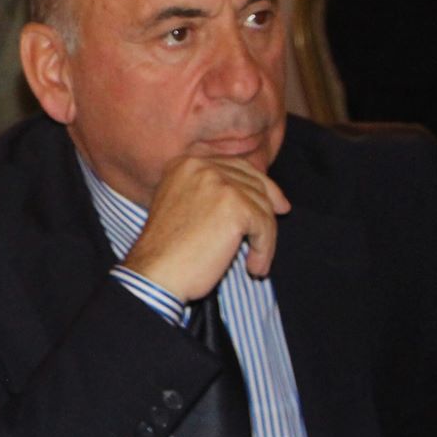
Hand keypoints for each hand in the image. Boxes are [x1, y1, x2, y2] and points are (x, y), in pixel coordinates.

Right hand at [120, 155, 291, 301]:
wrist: (156, 272)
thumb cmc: (167, 250)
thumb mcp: (181, 204)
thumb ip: (208, 191)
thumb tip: (251, 190)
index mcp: (186, 164)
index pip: (234, 166)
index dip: (258, 182)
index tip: (273, 199)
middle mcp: (203, 167)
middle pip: (253, 182)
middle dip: (268, 203)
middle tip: (280, 216)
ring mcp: (220, 185)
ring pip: (262, 206)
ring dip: (264, 235)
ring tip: (255, 259)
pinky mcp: (236, 208)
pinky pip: (265, 227)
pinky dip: (264, 249)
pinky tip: (254, 266)